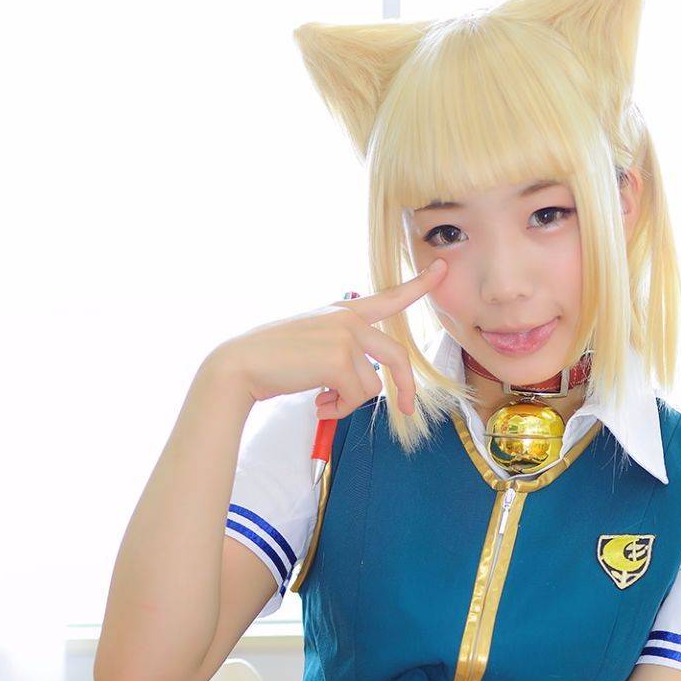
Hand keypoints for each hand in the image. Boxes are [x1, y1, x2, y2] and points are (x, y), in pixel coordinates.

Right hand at [215, 257, 447, 417]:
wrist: (239, 366)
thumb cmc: (272, 360)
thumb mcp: (313, 344)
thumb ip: (343, 354)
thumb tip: (367, 387)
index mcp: (342, 311)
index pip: (388, 297)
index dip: (418, 285)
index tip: (441, 270)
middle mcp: (348, 319)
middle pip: (397, 355)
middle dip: (405, 387)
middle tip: (407, 409)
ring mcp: (345, 336)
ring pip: (372, 386)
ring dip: (348, 403)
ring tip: (322, 401)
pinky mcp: (340, 359)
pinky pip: (356, 398)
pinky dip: (339, 409)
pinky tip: (317, 404)